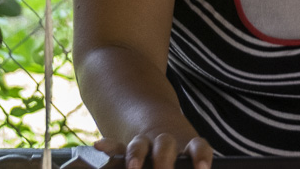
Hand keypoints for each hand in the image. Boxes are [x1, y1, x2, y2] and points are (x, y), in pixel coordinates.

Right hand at [93, 129, 212, 168]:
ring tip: (133, 168)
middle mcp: (166, 143)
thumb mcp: (188, 161)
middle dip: (163, 161)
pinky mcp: (127, 151)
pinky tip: (98, 146)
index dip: (201, 157)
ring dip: (135, 156)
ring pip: (139, 145)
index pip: (198, 148)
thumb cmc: (183, 160)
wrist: (164, 135)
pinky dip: (107, 146)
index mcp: (188, 147)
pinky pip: (116, 147)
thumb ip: (191, 165)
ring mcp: (146, 145)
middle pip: (165, 145)